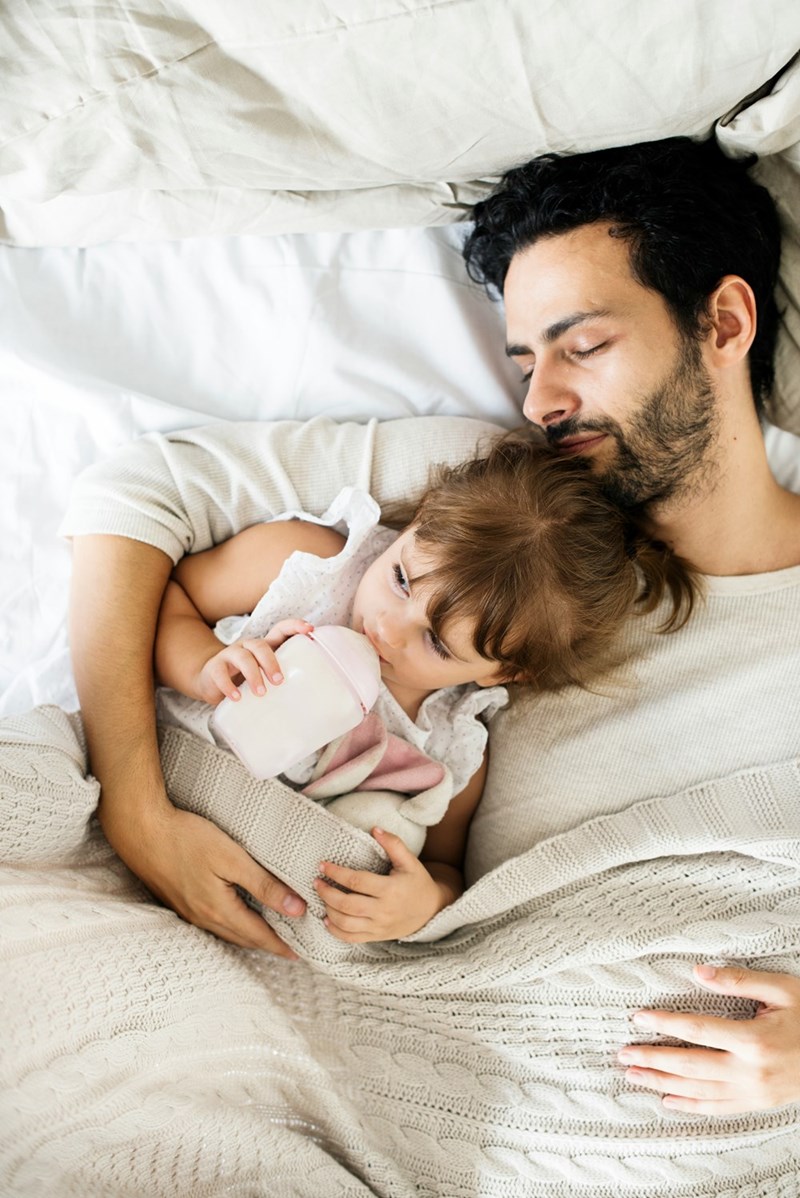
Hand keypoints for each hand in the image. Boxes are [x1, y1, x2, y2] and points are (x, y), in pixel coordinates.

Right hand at [102, 797, 305, 954]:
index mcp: (219, 910)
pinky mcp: (179, 901)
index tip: (300, 953)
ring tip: (269, 934)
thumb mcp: (232, 858)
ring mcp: (188, 912)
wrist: (142, 831)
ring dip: (249, 936)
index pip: (259, 935)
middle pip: (243, 938)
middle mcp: (203, 918)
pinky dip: (231, 925)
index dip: (281, 945)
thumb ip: (264, 885)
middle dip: (268, 944)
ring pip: (227, 932)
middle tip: (290, 947)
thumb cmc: (186, 839)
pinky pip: (212, 923)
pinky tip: (236, 916)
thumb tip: (296, 908)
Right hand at [196, 618, 311, 704]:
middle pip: (260, 646)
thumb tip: (308, 694)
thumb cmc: (244, 678)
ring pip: (243, 658)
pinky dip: (229, 687)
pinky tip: (237, 697)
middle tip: (279, 680)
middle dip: (271, 662)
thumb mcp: (263, 676)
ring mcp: (229, 655)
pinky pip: (221, 674)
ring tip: (261, 693)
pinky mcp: (214, 668)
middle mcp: (247, 647)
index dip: (294, 626)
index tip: (309, 629)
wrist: (211, 682)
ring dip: (253, 675)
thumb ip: (279, 678)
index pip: (279, 630)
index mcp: (263, 647)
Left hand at [314, 828, 448, 940]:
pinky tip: (327, 919)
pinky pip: (351, 938)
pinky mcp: (376, 936)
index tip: (322, 865)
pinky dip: (335, 931)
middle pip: (347, 905)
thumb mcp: (410, 861)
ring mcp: (379, 926)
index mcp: (390, 890)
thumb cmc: (418, 882)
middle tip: (316, 882)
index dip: (336, 873)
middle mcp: (383, 910)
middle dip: (327, 893)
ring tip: (321, 897)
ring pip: (346, 923)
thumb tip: (374, 829)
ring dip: (328, 911)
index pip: (356, 881)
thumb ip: (393, 844)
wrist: (431, 911)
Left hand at [618, 963, 799, 1113]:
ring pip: (699, 1091)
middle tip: (624, 1054)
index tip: (638, 1018)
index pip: (697, 1030)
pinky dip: (691, 1106)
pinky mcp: (758, 1103)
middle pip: (690, 1066)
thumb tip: (700, 972)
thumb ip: (739, 980)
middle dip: (653, 1059)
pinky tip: (669, 1101)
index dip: (664, 1024)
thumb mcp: (782, 989)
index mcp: (754, 1039)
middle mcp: (751, 1071)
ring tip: (635, 1075)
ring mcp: (754, 1092)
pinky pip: (718, 1108)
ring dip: (663, 1083)